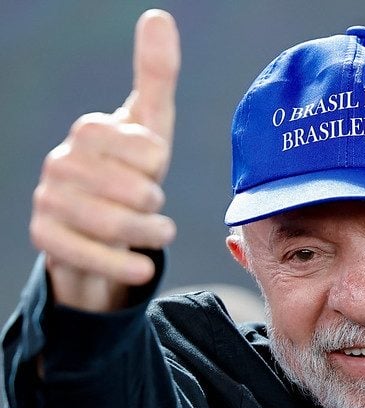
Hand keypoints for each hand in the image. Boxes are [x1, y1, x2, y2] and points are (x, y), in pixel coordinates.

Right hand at [29, 10, 180, 311]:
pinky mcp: (45, 239)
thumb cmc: (131, 169)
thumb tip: (158, 16)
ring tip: (158, 233)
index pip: (148, 150)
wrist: (99, 224)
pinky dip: (125, 266)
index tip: (152, 167)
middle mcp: (60, 162)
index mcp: (88, 131)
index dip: (160, 163)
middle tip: (151, 205)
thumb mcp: (149, 126)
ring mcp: (49, 201)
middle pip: (137, 192)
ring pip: (118, 225)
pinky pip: (90, 257)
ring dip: (152, 235)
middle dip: (156, 204)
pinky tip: (143, 266)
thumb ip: (156, 76)